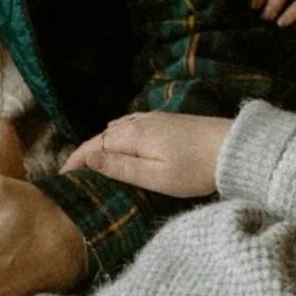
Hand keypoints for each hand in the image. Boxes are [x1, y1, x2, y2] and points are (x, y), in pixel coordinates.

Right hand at [64, 111, 228, 198]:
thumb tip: (87, 156)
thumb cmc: (196, 169)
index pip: (93, 145)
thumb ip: (120, 166)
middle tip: (72, 173)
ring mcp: (154, 119)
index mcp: (133, 135)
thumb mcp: (155, 176)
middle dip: (85, 152)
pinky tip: (120, 140)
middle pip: (102, 136)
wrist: (234, 149)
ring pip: (117, 130)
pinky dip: (117, 136)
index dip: (75, 159)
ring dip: (101, 144)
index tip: (61, 176)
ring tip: (91, 161)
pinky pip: (131, 126)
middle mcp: (139, 122)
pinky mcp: (167, 121)